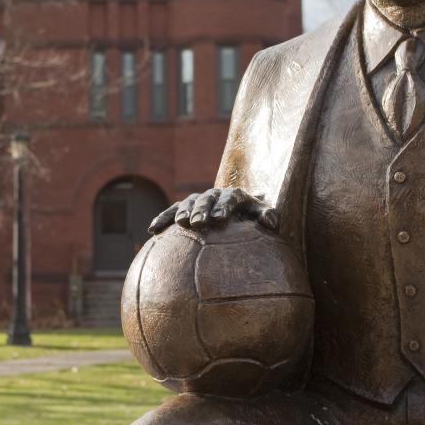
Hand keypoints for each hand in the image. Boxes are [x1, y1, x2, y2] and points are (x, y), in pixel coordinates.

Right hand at [148, 187, 278, 233]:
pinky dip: (163, 218)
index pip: (230, 198)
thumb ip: (268, 216)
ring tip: (179, 223)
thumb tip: (271, 221)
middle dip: (202, 210)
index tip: (220, 218)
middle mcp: (215, 194)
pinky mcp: (186, 208)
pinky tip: (152, 230)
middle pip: (207, 199)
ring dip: (183, 212)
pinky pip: (172, 211)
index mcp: (235, 195)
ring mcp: (199, 200)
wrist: (241, 209)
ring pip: (188, 203)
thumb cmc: (253, 217)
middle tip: (198, 223)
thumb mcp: (262, 215)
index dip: (224, 206)